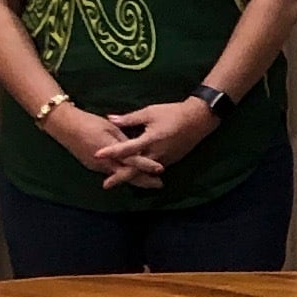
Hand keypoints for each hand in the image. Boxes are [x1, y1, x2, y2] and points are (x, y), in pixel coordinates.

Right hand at [49, 106, 164, 189]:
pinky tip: (131, 176)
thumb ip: (123, 139)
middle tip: (159, 184)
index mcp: (110, 150)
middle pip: (127, 174)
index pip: (132, 161)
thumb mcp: (110, 128)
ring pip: (119, 176)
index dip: (146, 165)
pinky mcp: (92, 167)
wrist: (64, 126)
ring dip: (134, 179)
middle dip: (143, 180)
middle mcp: (103, 163)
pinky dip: (123, 175)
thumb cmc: (89, 122)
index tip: (161, 169)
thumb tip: (138, 146)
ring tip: (150, 182)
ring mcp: (97, 167)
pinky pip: (111, 173)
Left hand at [100, 97, 218, 178]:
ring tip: (116, 182)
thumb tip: (110, 119)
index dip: (112, 152)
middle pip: (135, 168)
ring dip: (131, 177)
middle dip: (120, 177)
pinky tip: (134, 175)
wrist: (199, 120)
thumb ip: (130, 118)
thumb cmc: (173, 113)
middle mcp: (157, 153)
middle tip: (105, 184)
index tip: (97, 155)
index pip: (127, 148)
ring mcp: (164, 159)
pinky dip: (142, 173)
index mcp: (151, 139)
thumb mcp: (150, 112)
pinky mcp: (170, 161)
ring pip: (144, 172)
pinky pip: (152, 170)